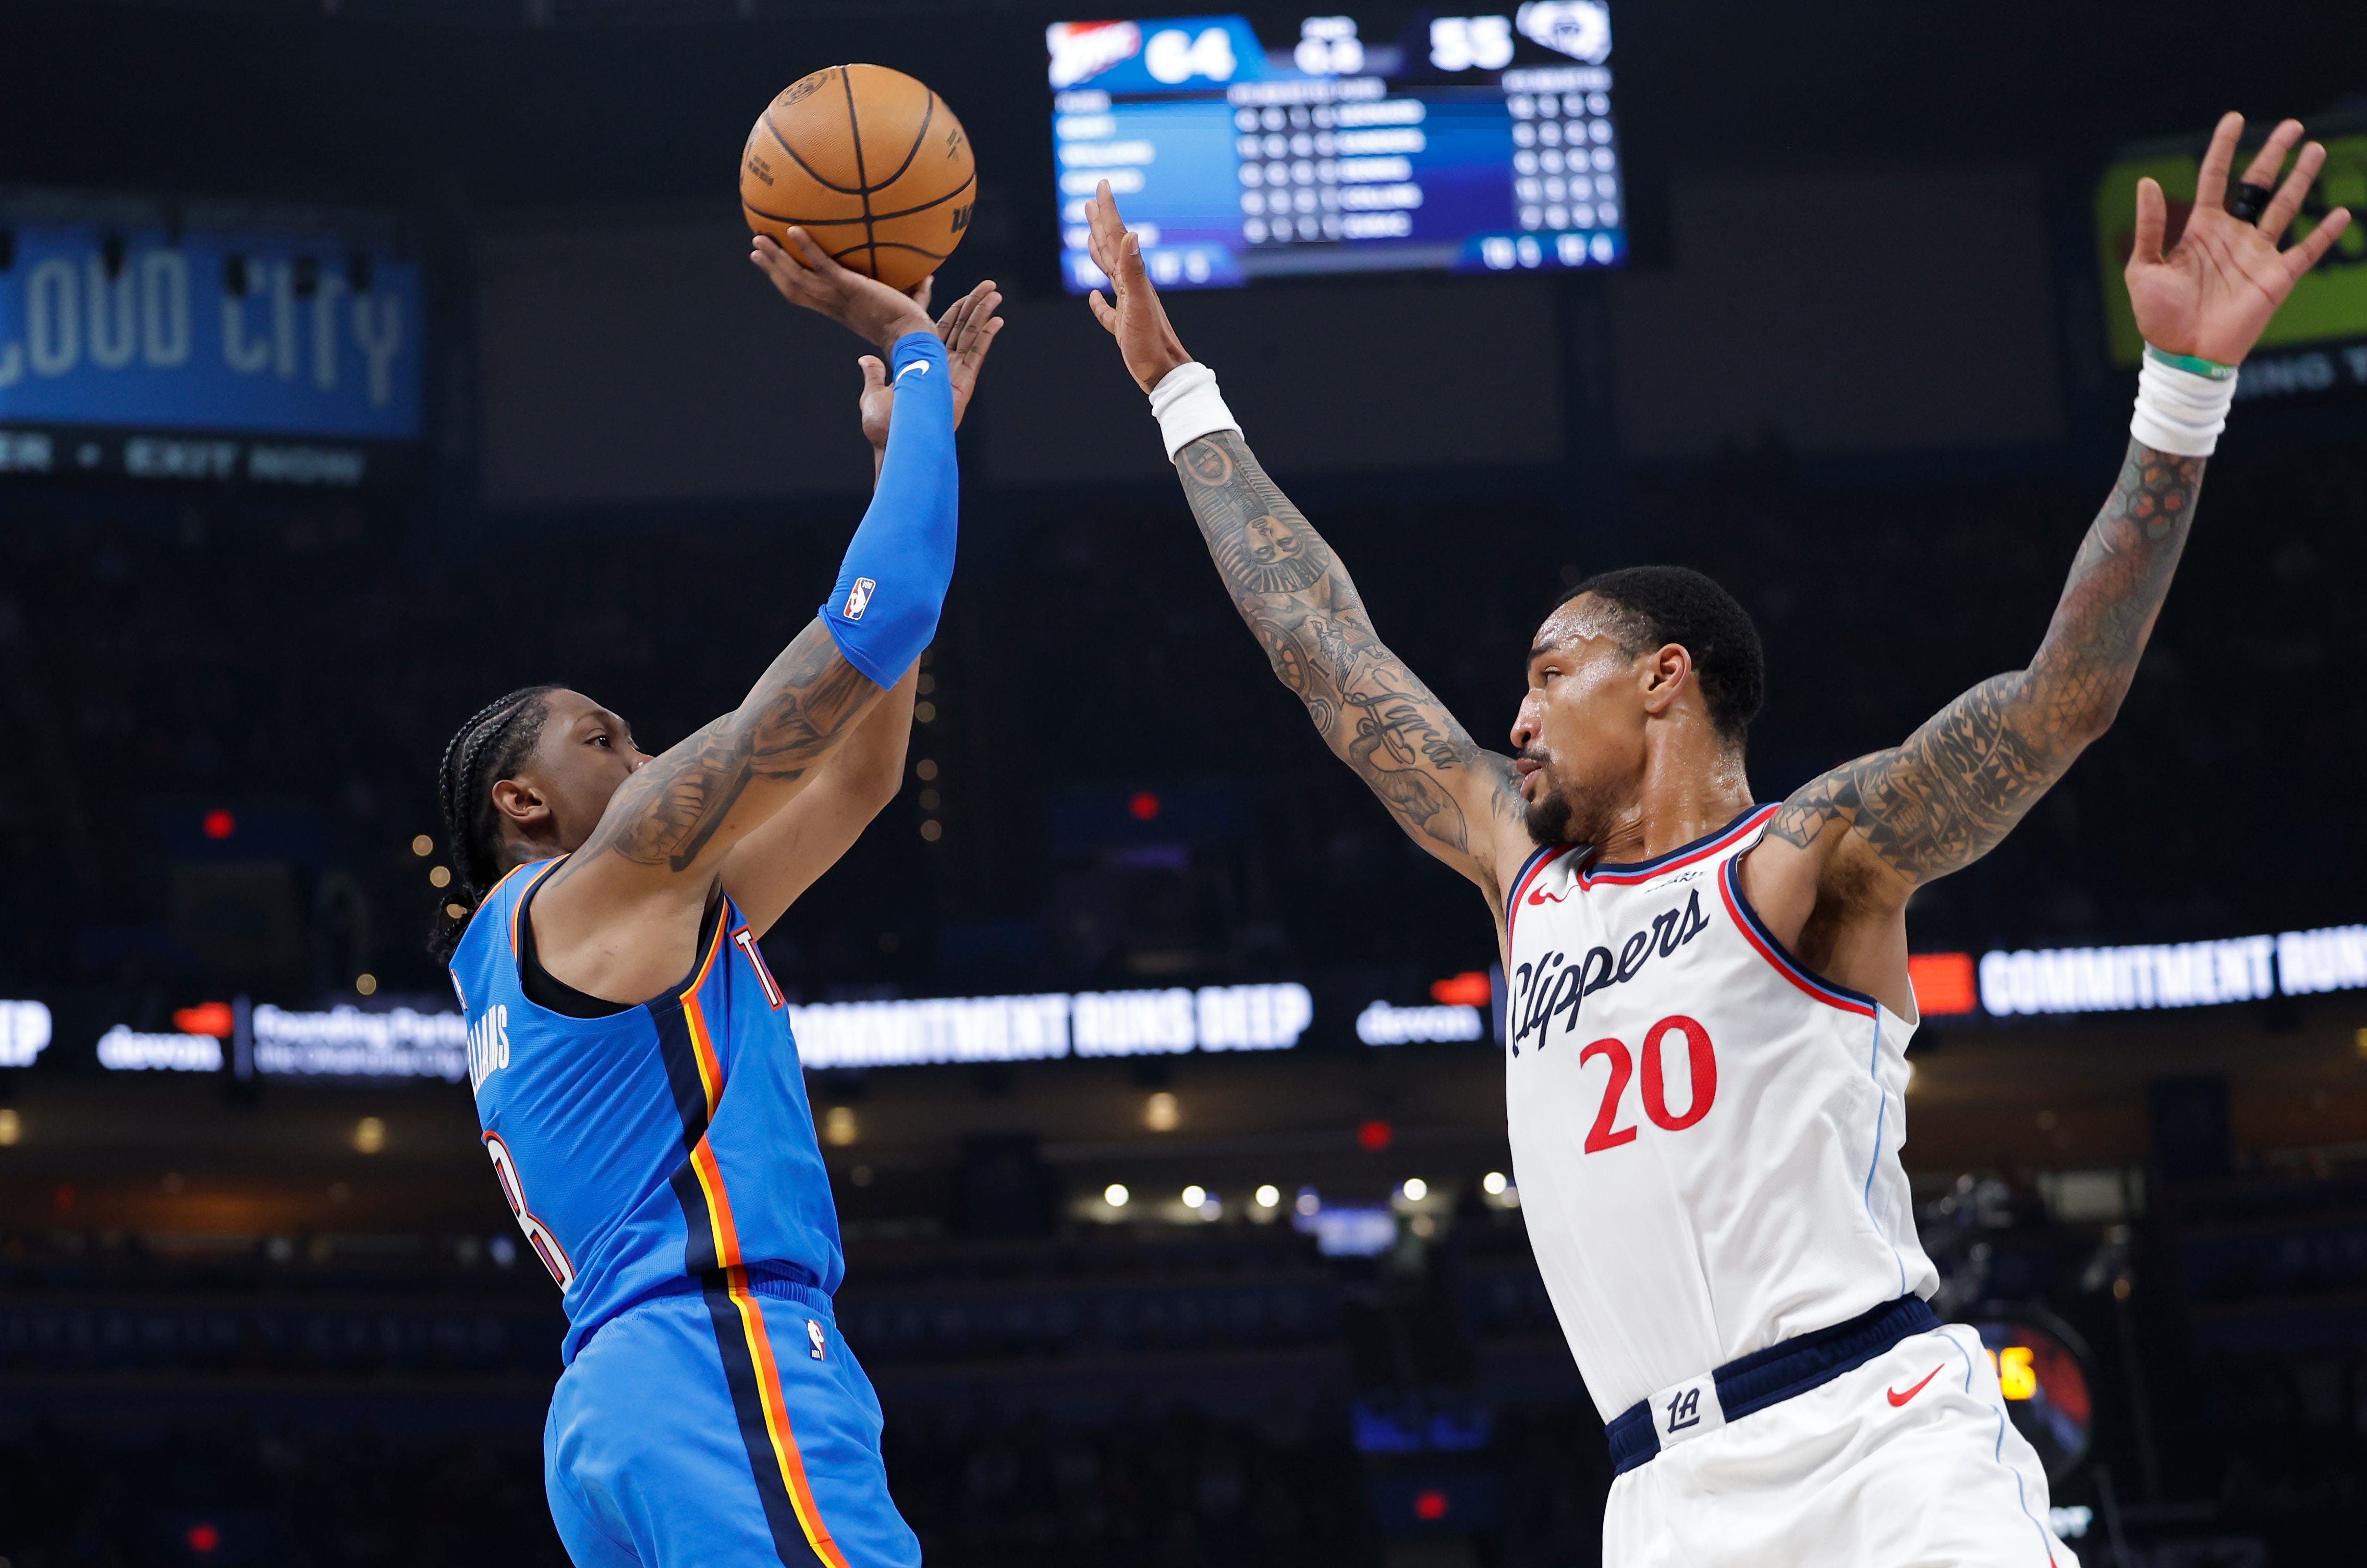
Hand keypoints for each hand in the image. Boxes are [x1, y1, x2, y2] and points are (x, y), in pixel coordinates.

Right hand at [751, 228, 935, 349]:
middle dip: (772, 269)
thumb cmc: (913, 324)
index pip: (805, 296)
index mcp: (839, 309)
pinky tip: (793, 229)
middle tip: (755, 249)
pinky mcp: (850, 286)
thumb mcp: (912, 303)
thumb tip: (930, 276)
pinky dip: (807, 248)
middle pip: (792, 288)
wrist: (913, 336)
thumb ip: (917, 289)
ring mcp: (838, 296)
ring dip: (776, 259)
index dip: (787, 282)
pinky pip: (822, 265)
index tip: (772, 267)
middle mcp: (832, 304)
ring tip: (759, 239)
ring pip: (797, 278)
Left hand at [859, 277, 1005, 458]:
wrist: (895, 446)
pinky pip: (976, 356)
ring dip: (983, 313)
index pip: (935, 329)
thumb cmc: (883, 428)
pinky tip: (997, 320)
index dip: (943, 309)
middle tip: (987, 284)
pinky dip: (987, 338)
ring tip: (994, 291)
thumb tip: (865, 358)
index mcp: (921, 364)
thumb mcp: (873, 395)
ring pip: (970, 336)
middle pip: (959, 327)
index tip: (951, 291)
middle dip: (973, 305)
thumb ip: (874, 375)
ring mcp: (953, 375)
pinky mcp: (963, 386)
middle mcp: (941, 367)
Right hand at [1084, 180, 1195, 391]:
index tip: (1102, 185)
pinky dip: (1097, 302)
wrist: (1165, 375)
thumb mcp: (1140, 304)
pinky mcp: (1124, 329)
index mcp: (1132, 279)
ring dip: (1099, 251)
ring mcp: (1128, 307)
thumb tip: (1130, 233)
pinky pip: (1107, 310)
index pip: (1117, 236)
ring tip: (1090, 234)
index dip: (1108, 210)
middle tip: (1093, 199)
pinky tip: (1093, 295)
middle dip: (1101, 223)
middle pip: (1112, 248)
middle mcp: (1132, 287)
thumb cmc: (1152, 344)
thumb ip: (1134, 269)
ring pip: (1109, 272)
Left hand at [2127, 112, 2353, 364]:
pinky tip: (2340, 212)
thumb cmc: (2158, 317)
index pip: (2214, 179)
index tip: (2235, 119)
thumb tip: (2148, 181)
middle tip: (2293, 125)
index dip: (2223, 149)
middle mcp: (2232, 236)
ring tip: (2316, 149)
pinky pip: (2305, 251)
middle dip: (2274, 155)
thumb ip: (2149, 227)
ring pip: (2284, 207)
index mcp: (2200, 230)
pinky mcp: (2276, 278)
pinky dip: (2324, 233)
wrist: (2182, 355)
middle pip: (2258, 185)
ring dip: (2301, 179)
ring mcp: (2257, 255)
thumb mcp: (2143, 268)